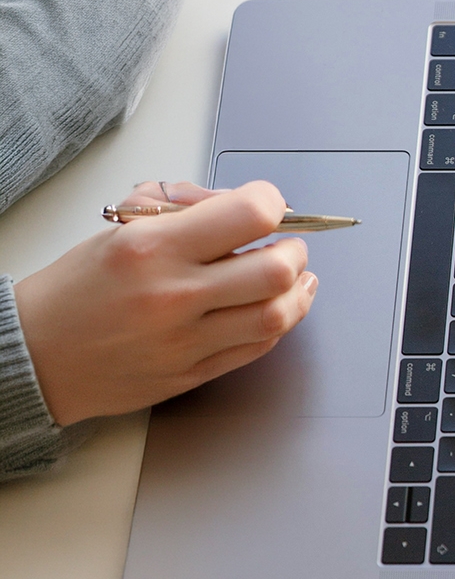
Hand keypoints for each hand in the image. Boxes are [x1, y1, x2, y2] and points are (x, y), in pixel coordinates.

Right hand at [14, 180, 318, 424]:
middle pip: (277, 269)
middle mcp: (173, 296)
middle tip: (287, 245)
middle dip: (294, 250)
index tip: (270, 206)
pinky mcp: (191, 375)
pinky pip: (257, 348)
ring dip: (298, 291)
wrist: (33, 354)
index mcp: (153, 249)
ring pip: (277, 315)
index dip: (273, 203)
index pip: (251, 214)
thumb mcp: (122, 230)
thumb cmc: (77, 288)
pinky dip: (276, 323)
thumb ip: (187, 211)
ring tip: (295, 277)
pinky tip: (270, 307)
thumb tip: (246, 205)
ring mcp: (185, 342)